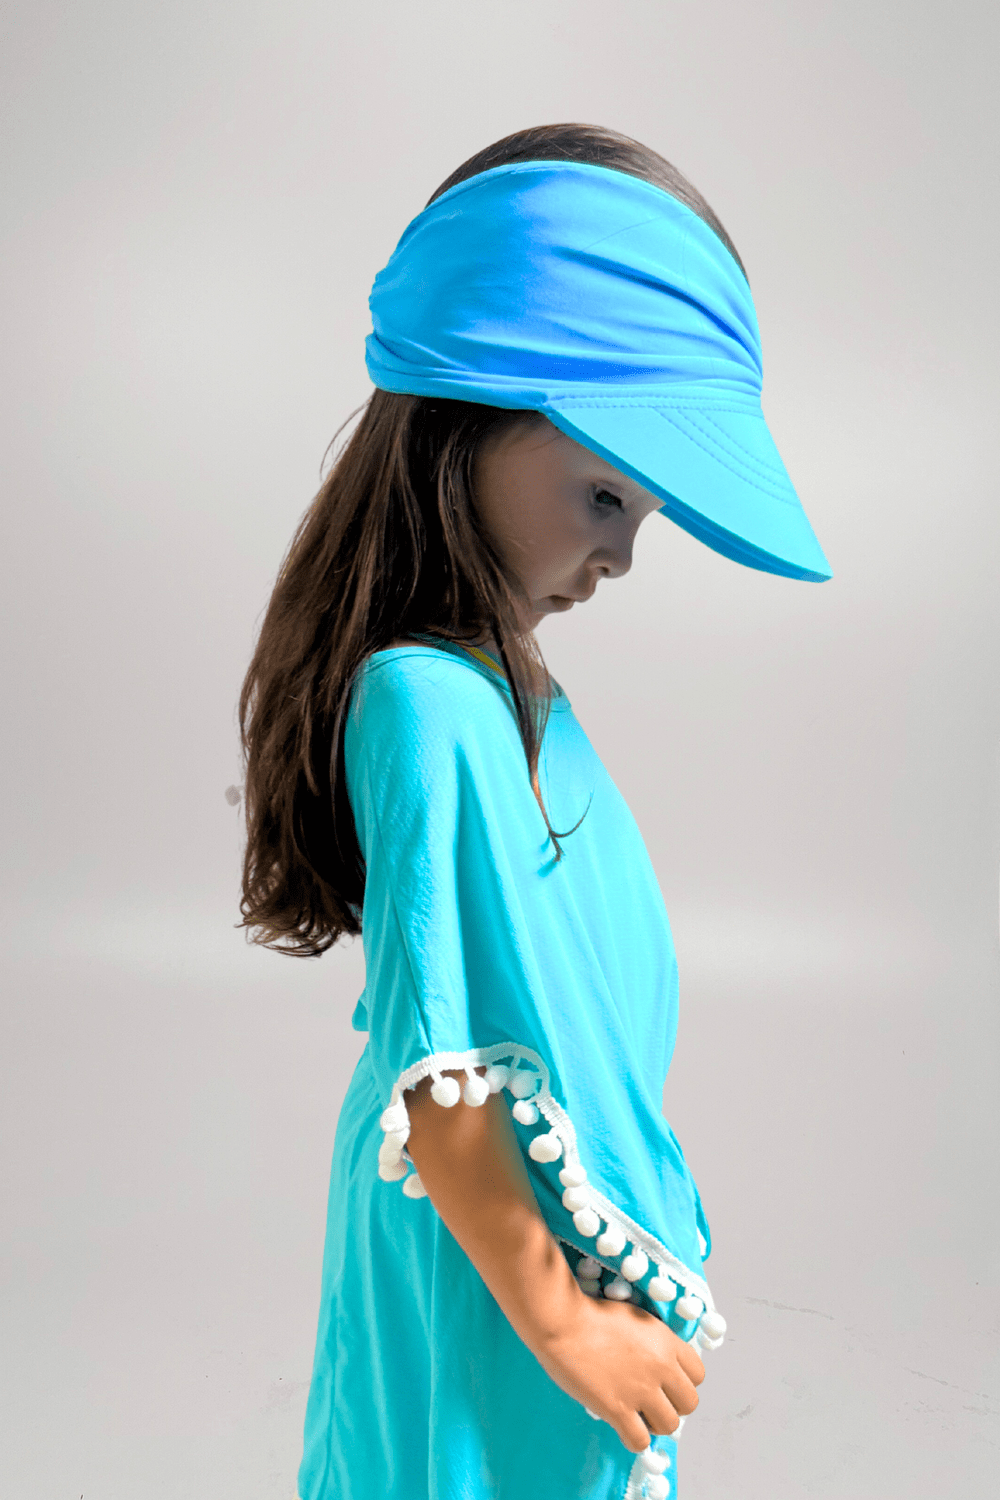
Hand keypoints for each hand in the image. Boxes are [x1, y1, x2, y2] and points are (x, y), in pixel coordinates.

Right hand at [532, 1291, 703, 1452]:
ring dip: (656, 1423)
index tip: (667, 1381)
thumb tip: (660, 1361)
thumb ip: (654, 1341)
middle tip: (653, 1400)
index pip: (698, 1374)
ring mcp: (640, 1390)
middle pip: (690, 1403)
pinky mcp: (617, 1409)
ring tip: (639, 1414)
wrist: (562, 1321)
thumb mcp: (635, 1317)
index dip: (683, 1380)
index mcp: (666, 1341)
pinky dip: (634, 1438)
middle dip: (674, 1404)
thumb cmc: (591, 1314)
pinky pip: (640, 1441)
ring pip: (670, 1425)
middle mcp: (660, 1367)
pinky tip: (623, 1426)